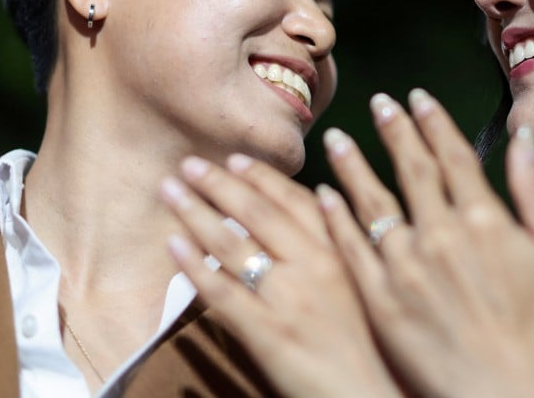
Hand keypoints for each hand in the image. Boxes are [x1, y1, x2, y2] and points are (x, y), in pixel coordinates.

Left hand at [161, 154, 402, 397]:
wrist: (361, 393)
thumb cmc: (363, 340)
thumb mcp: (358, 280)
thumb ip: (338, 240)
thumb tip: (320, 196)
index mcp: (337, 251)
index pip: (294, 201)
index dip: (262, 177)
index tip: (235, 159)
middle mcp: (313, 266)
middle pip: (258, 214)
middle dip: (220, 184)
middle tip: (189, 164)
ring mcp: (287, 298)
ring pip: (233, 244)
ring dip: (196, 212)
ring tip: (169, 191)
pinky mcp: (266, 332)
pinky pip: (221, 292)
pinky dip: (194, 265)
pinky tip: (172, 244)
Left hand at [318, 89, 533, 397]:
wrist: (503, 390)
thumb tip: (525, 136)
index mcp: (484, 219)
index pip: (453, 156)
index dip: (434, 123)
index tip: (417, 98)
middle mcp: (440, 233)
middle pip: (412, 170)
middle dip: (394, 131)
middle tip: (378, 102)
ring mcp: (405, 265)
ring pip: (372, 202)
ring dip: (353, 165)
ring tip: (336, 137)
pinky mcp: (379, 297)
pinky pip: (351, 247)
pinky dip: (336, 217)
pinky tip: (323, 195)